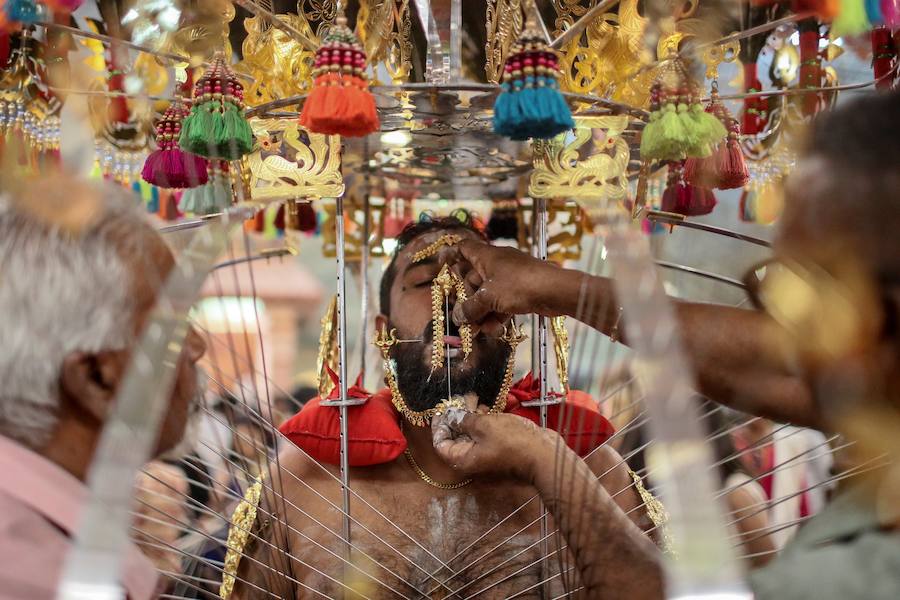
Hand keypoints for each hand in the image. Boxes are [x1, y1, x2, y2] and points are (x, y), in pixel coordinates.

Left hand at [431, 409, 554, 480]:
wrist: (543, 453)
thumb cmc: (512, 441)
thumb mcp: (483, 426)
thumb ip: (463, 419)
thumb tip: (451, 416)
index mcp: (463, 459)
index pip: (440, 444)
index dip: (439, 425)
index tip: (443, 408)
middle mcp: (472, 458)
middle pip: (455, 437)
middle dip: (456, 416)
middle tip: (460, 398)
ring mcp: (486, 453)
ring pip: (471, 433)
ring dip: (470, 415)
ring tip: (473, 398)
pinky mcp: (498, 446)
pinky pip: (484, 432)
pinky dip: (483, 420)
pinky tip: (486, 406)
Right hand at [448, 240, 563, 332]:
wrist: (555, 291)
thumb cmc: (518, 285)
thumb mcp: (489, 298)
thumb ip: (470, 308)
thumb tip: (458, 317)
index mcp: (486, 256)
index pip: (464, 248)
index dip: (451, 255)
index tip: (441, 267)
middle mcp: (496, 264)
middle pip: (473, 279)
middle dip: (467, 300)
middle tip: (462, 318)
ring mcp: (510, 278)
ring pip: (488, 295)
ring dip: (482, 313)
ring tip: (478, 331)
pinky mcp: (521, 292)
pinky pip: (502, 303)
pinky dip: (497, 315)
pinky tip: (496, 330)